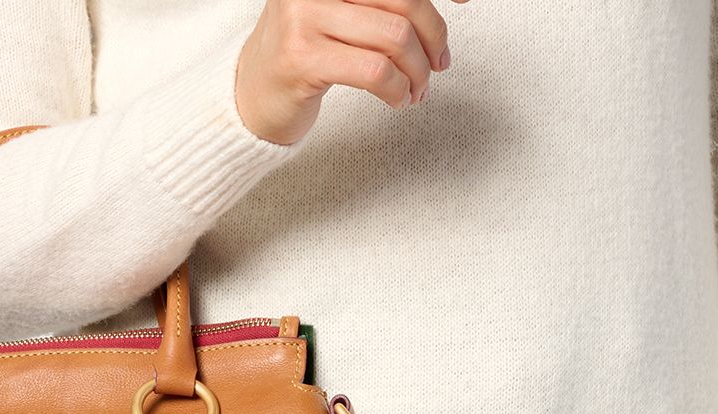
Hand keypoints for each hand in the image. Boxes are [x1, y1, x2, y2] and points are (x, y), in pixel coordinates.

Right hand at [235, 0, 465, 146]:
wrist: (251, 94)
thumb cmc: (306, 51)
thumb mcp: (344, 13)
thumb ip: (382, 3)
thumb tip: (445, 6)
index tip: (466, 2)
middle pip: (404, 1)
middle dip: (434, 38)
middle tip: (439, 66)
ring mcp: (304, 15)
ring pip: (394, 38)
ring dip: (418, 73)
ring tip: (416, 91)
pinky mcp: (302, 57)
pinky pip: (375, 72)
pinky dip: (398, 91)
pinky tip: (398, 101)